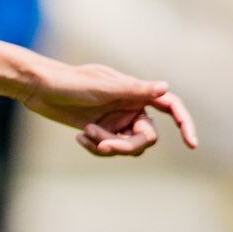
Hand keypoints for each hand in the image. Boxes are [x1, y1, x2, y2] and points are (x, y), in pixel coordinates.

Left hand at [21, 62, 197, 157]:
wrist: (40, 88)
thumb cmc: (71, 82)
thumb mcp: (103, 87)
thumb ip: (134, 90)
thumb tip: (165, 87)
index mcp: (137, 92)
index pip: (171, 106)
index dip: (185, 123)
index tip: (192, 144)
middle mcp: (130, 107)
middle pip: (147, 137)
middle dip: (128, 145)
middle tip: (105, 146)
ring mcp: (116, 121)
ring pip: (128, 146)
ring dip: (109, 147)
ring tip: (86, 135)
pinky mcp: (101, 131)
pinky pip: (109, 149)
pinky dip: (96, 147)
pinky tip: (80, 137)